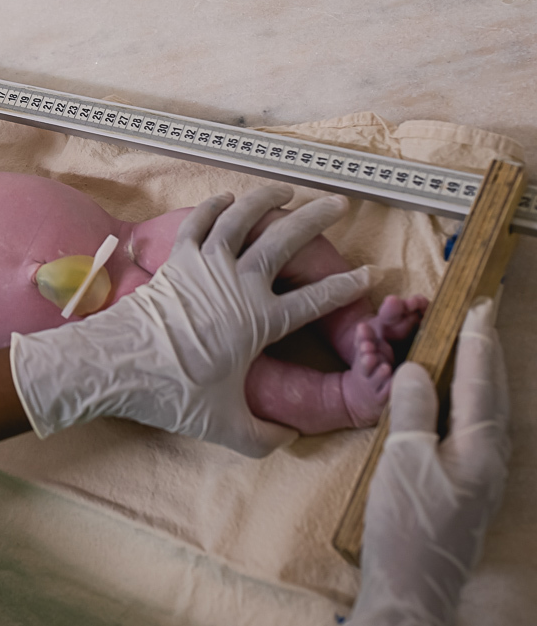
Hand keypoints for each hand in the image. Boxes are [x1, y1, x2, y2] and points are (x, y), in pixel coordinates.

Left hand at [10, 186, 374, 457]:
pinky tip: (226, 199)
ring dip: (266, 199)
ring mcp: (205, 265)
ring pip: (242, 218)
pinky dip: (214, 208)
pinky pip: (199, 224)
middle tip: (338, 204)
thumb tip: (288, 438)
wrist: (117, 365)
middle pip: (286, 242)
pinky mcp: (175, 259)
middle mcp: (238, 283)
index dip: (347, 286)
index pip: (316, 299)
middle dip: (317, 219)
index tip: (370, 274)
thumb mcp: (226, 427)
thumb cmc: (172, 394)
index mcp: (260, 320)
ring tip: (286, 189)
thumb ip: (264, 436)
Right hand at [349, 298, 509, 625]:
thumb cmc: (407, 525)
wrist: (412, 588)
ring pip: (483, 413)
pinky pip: (469, 431)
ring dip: (476, 377)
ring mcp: (479, 477)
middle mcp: (489, 459)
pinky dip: (462, 404)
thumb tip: (416, 369)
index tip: (478, 307)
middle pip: (491, 395)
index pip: (480, 381)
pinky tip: (450, 404)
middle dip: (486, 355)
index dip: (478, 342)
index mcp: (481, 447)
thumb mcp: (404, 459)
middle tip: (481, 317)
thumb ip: (413, 409)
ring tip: (469, 349)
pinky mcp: (463, 490)